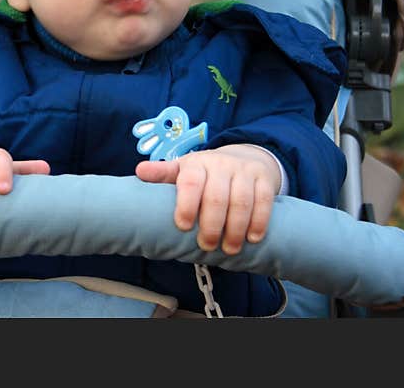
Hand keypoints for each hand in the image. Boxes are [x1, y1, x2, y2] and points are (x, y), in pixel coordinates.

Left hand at [136, 144, 280, 254]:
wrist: (245, 156)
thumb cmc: (207, 172)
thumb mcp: (184, 170)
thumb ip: (163, 174)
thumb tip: (139, 171)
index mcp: (197, 164)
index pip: (191, 182)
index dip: (186, 204)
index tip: (183, 226)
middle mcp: (221, 164)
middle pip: (217, 197)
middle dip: (211, 225)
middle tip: (206, 245)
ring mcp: (244, 171)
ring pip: (241, 201)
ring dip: (235, 229)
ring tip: (229, 248)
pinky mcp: (264, 180)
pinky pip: (264, 201)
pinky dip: (259, 222)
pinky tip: (252, 237)